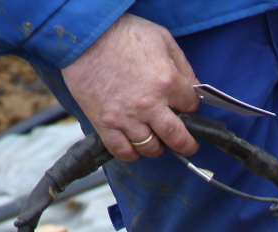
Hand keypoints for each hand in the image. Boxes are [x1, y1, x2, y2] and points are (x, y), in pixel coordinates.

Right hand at [62, 13, 200, 161]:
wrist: (84, 35)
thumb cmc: (121, 32)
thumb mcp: (162, 39)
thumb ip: (182, 66)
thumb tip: (193, 87)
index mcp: (167, 82)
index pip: (191, 107)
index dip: (190, 106)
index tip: (185, 107)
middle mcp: (150, 105)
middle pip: (178, 139)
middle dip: (187, 144)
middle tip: (187, 144)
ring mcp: (126, 118)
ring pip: (151, 148)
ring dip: (157, 146)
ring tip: (155, 138)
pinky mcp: (105, 124)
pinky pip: (123, 152)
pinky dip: (132, 153)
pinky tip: (134, 145)